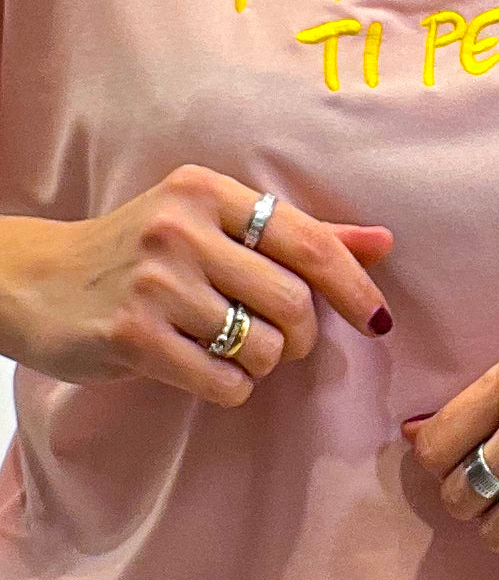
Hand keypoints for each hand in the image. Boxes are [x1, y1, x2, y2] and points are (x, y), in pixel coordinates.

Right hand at [0, 163, 393, 406]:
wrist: (34, 281)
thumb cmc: (141, 252)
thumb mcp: (212, 223)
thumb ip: (297, 233)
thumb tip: (384, 241)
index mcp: (207, 192)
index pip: (309, 239)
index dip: (355, 286)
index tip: (378, 321)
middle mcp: (182, 229)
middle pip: (294, 303)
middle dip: (302, 338)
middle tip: (282, 341)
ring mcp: (155, 283)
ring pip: (264, 348)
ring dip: (263, 364)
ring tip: (230, 348)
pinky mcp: (132, 337)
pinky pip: (225, 382)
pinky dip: (231, 387)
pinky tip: (202, 368)